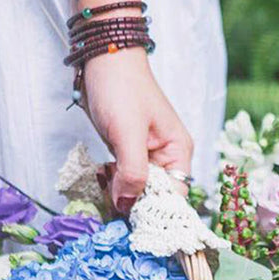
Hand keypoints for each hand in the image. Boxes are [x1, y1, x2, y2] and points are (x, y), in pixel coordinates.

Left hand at [82, 48, 193, 211]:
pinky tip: (100, 175)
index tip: (132, 223)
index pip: (173, 197)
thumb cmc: (121, 88)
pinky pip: (122, 179)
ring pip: (135, 190)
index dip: (154, 212)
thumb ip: (132, 173)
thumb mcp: (128, 133)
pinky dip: (111, 182)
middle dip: (132, 203)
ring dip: (118, 193)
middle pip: (153, 197)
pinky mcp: (127, 152)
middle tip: (110, 202)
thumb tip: (128, 207)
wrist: (103, 56)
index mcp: (178, 153)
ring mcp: (146, 156)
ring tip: (104, 183)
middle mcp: (166, 158)